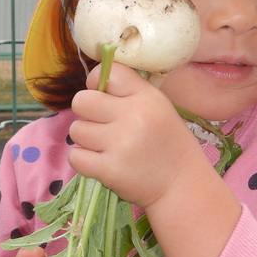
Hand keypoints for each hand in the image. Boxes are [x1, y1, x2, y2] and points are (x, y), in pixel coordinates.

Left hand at [68, 62, 201, 210]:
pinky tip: (99, 161)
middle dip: (86, 112)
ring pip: (76, 129)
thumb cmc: (167, 142)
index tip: (104, 97)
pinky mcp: (109, 170)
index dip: (98, 83)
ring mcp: (120, 144)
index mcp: (146, 97)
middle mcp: (133, 117)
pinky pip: (75, 156)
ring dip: (86, 138)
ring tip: (105, 146)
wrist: (180, 184)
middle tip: (102, 124)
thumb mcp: (157, 106)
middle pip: (82, 101)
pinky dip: (83, 159)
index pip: (109, 73)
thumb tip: (92, 83)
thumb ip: (128, 92)